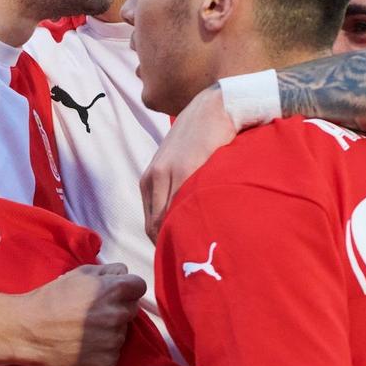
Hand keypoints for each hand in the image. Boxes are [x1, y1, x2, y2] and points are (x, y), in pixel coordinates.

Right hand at [6, 263, 146, 365]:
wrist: (28, 330)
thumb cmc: (51, 299)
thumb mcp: (78, 274)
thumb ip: (107, 271)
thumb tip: (124, 274)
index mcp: (113, 290)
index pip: (139, 286)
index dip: (127, 288)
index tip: (115, 293)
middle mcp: (117, 315)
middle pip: (132, 309)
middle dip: (118, 308)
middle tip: (94, 311)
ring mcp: (113, 340)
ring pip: (123, 331)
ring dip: (110, 330)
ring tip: (85, 329)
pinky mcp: (107, 360)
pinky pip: (114, 352)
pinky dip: (103, 349)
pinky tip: (84, 344)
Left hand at [143, 86, 235, 240]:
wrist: (216, 106)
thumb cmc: (202, 137)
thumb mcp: (180, 163)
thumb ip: (177, 188)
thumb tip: (185, 220)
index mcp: (149, 181)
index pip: (150, 225)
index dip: (164, 243)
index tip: (182, 254)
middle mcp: (153, 179)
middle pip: (154, 228)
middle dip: (170, 246)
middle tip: (192, 259)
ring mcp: (168, 174)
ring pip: (167, 220)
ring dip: (181, 237)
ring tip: (201, 248)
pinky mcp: (187, 169)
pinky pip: (184, 205)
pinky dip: (192, 221)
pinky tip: (207, 229)